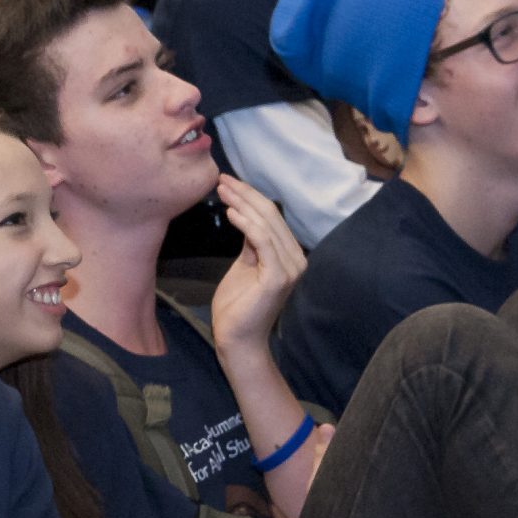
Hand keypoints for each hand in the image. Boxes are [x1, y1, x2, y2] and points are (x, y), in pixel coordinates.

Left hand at [209, 175, 306, 353]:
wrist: (237, 338)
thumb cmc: (237, 305)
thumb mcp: (245, 265)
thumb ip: (251, 244)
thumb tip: (246, 216)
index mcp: (290, 255)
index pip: (272, 217)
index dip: (250, 196)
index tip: (227, 182)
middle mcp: (296, 260)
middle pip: (271, 216)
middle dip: (245, 194)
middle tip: (221, 179)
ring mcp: (290, 269)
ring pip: (267, 225)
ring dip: (243, 204)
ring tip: (222, 191)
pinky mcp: (278, 277)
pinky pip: (263, 242)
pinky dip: (247, 224)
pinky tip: (231, 213)